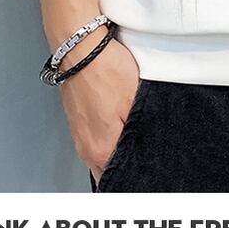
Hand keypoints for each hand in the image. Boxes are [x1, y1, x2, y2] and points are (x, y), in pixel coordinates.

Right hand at [57, 36, 140, 185]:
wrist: (80, 46)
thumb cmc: (105, 69)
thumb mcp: (135, 100)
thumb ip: (140, 131)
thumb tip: (148, 151)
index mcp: (100, 150)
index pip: (119, 181)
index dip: (136, 178)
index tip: (150, 175)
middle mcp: (85, 147)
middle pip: (108, 171)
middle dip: (127, 168)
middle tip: (147, 157)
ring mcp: (79, 133)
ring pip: (102, 154)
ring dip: (117, 151)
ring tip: (137, 139)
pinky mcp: (78, 119)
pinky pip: (95, 138)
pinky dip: (109, 136)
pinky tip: (121, 123)